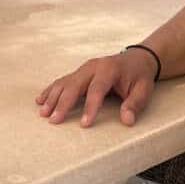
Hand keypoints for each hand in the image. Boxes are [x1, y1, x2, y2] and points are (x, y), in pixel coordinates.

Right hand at [35, 49, 158, 127]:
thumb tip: (127, 120)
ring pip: (65, 82)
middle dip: (63, 103)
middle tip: (53, 120)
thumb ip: (135, 104)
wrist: (137, 59)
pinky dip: (51, 90)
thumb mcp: (144, 90)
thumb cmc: (139, 76)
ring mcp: (84, 68)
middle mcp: (93, 67)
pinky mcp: (79, 72)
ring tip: (42, 112)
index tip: (84, 124)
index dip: (90, 107)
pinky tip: (40, 100)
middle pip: (74, 85)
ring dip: (53, 97)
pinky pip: (63, 81)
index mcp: (109, 69)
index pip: (97, 89)